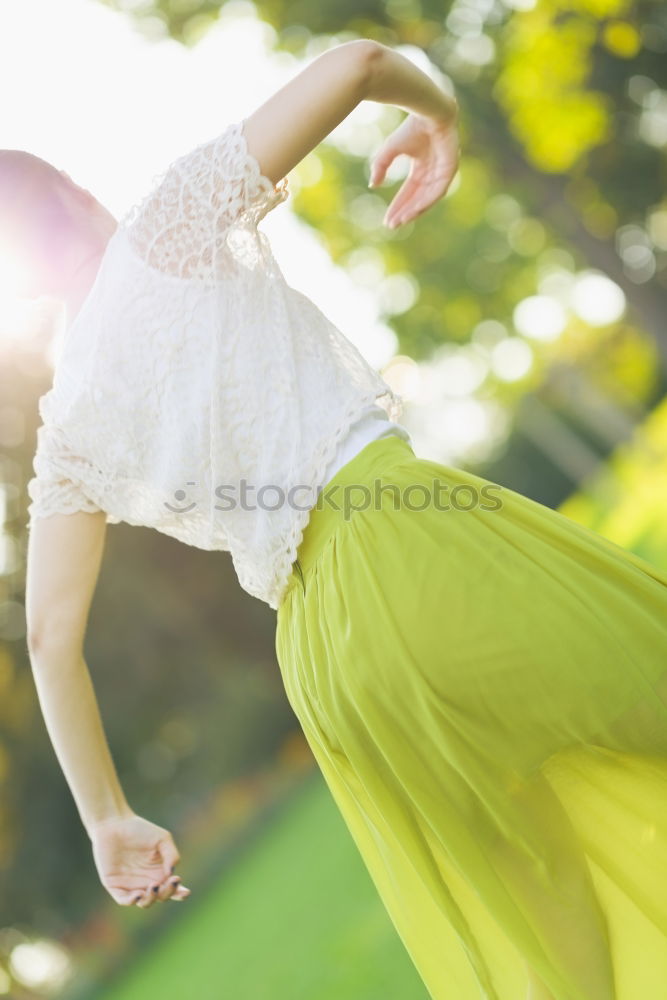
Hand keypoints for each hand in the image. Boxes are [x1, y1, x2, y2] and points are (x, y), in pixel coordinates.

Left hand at [90, 813, 191, 907]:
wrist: (114, 824)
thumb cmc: (140, 830)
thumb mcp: (162, 838)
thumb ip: (171, 855)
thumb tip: (172, 873)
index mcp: (159, 871)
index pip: (171, 888)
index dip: (180, 894)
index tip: (186, 892)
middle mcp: (147, 881)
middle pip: (161, 897)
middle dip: (167, 893)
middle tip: (169, 882)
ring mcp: (131, 885)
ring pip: (144, 902)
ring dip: (151, 899)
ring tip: (153, 887)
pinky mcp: (115, 885)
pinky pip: (124, 899)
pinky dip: (132, 901)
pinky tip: (139, 894)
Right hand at [368, 111, 459, 228]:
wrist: (428, 110)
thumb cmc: (411, 126)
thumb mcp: (390, 149)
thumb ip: (380, 166)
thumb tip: (372, 185)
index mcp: (421, 168)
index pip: (409, 192)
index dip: (398, 205)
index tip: (387, 219)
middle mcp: (432, 173)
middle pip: (417, 198)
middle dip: (404, 212)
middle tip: (392, 225)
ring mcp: (442, 172)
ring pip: (428, 198)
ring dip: (414, 211)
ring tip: (401, 221)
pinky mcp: (450, 170)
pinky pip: (438, 192)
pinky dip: (426, 202)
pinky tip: (414, 210)